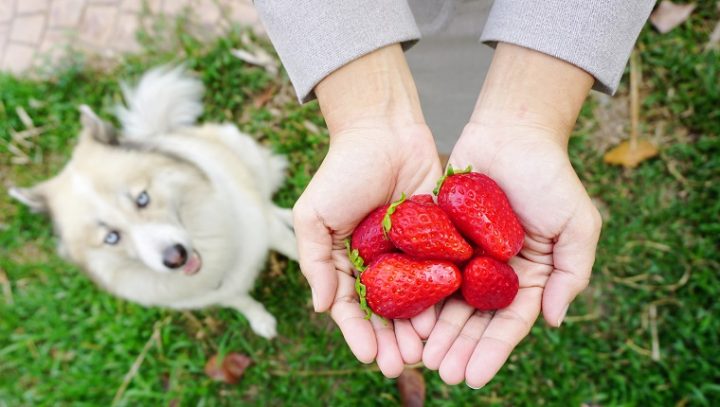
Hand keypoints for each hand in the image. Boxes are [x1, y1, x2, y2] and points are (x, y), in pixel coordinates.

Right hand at [292, 45, 442, 376]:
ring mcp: (409, 252)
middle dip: (391, 341)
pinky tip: (444, 318)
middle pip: (385, 312)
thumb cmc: (343, 170)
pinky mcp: (437, 238)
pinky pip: (439, 272)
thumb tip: (321, 308)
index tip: (369, 356)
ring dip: (416, 328)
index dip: (359, 333)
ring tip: (424, 352)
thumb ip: (315, 261)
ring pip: (414, 300)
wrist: (384, 129)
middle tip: (401, 366)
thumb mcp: (314, 215)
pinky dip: (440, 297)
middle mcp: (378, 263)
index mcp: (346, 260)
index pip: (351, 307)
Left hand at [422, 43, 601, 387]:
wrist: (511, 131)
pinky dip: (416, 295)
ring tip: (420, 357)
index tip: (474, 379)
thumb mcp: (577, 223)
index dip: (492, 352)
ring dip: (435, 332)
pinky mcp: (439, 238)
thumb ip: (572, 273)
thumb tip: (555, 321)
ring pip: (447, 302)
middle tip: (440, 374)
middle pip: (474, 320)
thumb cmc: (549, 175)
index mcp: (528, 277)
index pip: (509, 323)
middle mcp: (494, 273)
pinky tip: (404, 317)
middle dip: (459, 349)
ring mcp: (465, 256)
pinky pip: (425, 270)